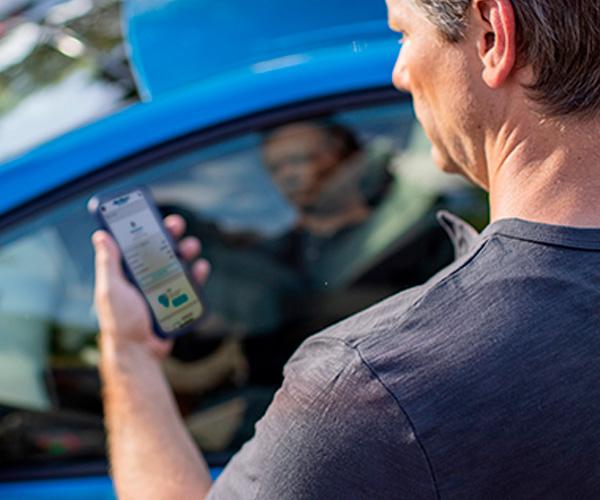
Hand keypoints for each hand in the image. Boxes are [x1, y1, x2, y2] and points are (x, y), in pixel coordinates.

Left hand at [92, 214, 209, 359]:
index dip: (145, 228)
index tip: (152, 215)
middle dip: (170, 235)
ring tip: (191, 246)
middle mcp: (145, 278)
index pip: (136, 244)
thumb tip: (101, 235)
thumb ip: (108, 263)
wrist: (140, 351)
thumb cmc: (120, 322)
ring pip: (178, 264)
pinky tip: (201, 267)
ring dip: (186, 251)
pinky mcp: (177, 301)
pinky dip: (197, 274)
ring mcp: (162, 289)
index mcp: (127, 273)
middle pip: (160, 250)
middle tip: (176, 225)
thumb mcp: (111, 289)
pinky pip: (190, 284)